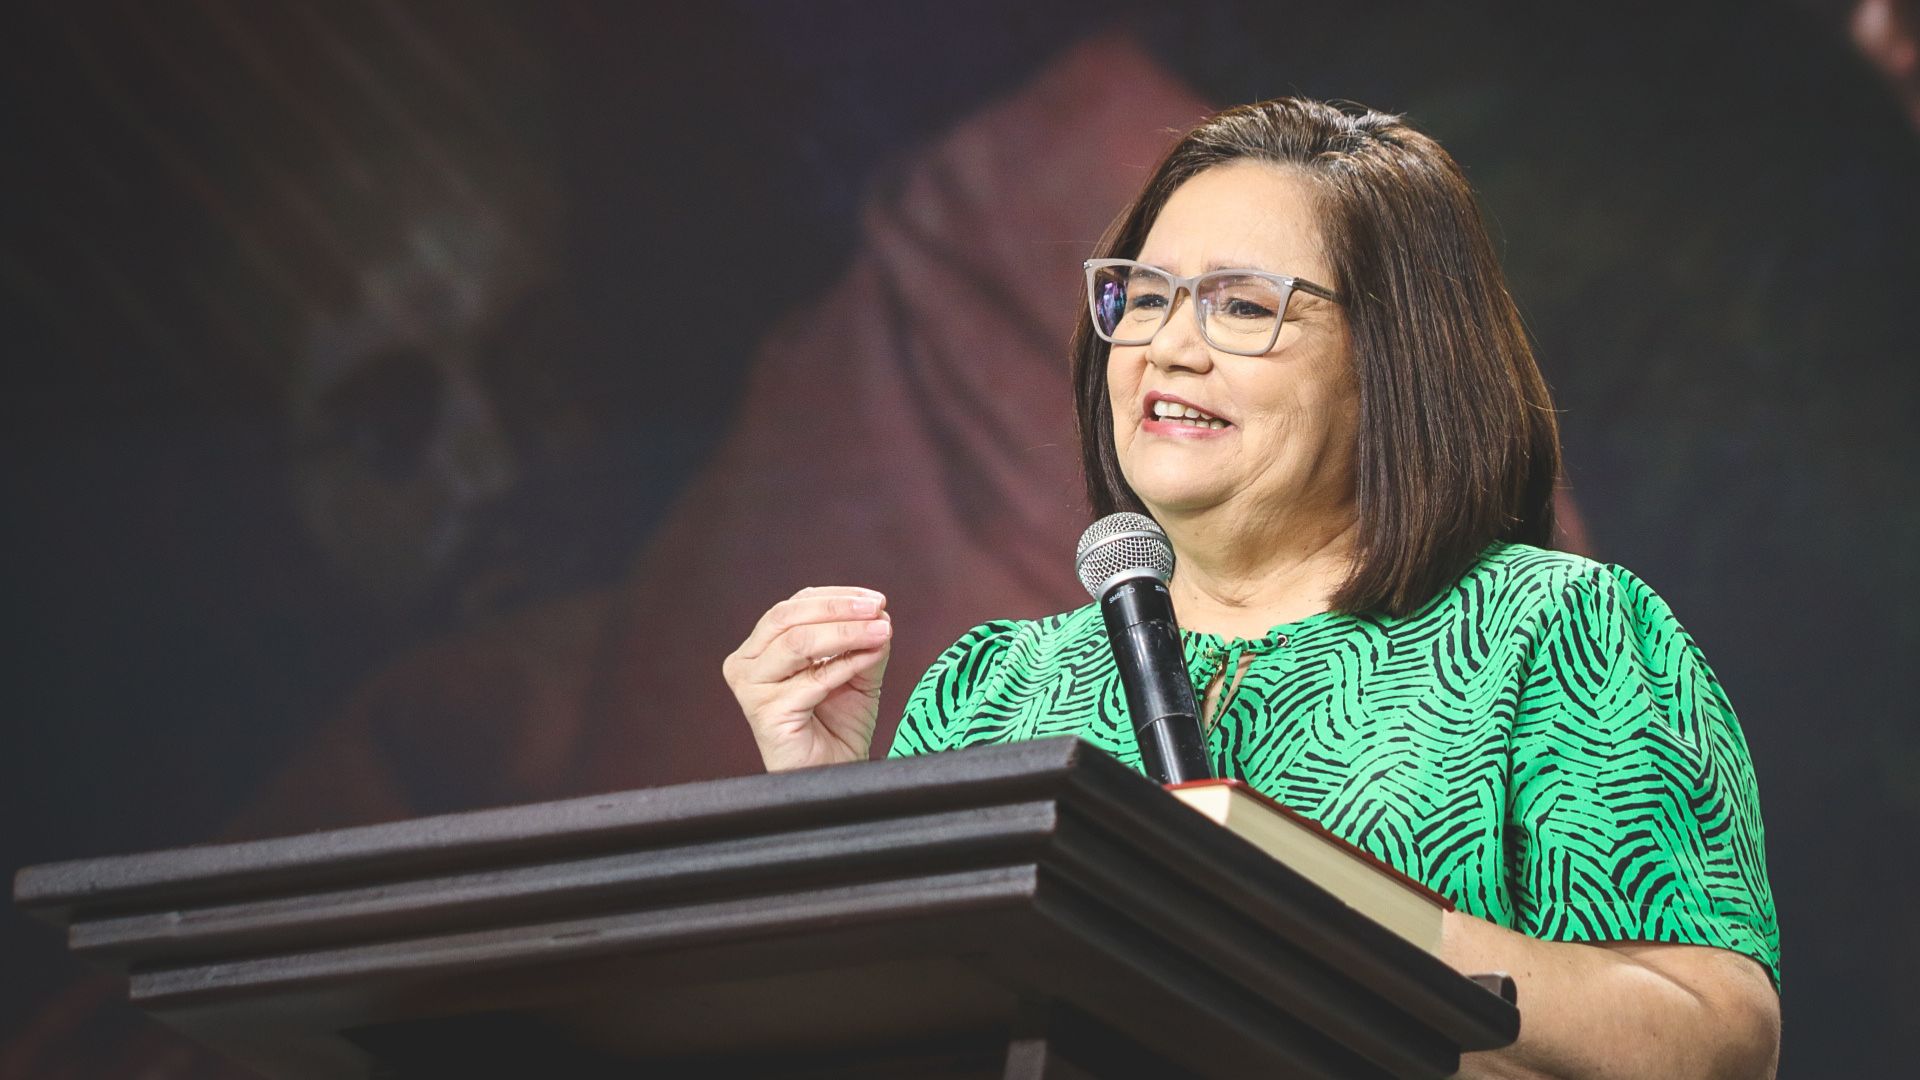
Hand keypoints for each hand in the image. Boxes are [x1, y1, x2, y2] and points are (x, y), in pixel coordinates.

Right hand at [723, 586, 891, 771]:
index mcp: (762, 647)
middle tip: (876, 609)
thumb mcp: (856, 673)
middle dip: (838, 609)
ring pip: (797, 643)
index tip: (876, 599)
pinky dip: (846, 664)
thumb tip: (879, 612)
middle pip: (789, 618)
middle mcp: (747, 664)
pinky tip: (871, 657)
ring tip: (881, 630)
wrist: (834, 773)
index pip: (794, 606)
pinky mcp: (765, 713)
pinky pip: (812, 680)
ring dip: (845, 633)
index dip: (836, 597)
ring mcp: (752, 688)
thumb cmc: (837, 725)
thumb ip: (863, 642)